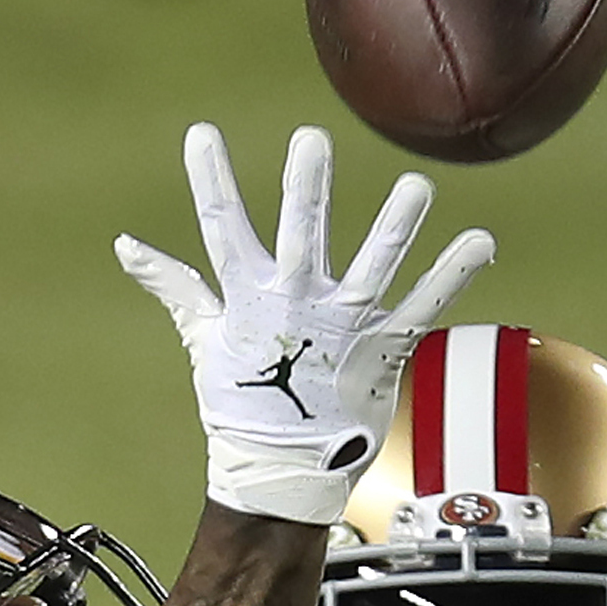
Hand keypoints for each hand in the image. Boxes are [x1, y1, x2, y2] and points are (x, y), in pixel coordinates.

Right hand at [118, 122, 495, 524]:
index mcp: (250, 296)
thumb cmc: (241, 402)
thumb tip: (126, 246)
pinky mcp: (384, 350)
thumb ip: (176, 285)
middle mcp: (297, 303)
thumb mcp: (203, 338)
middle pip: (299, 234)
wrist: (280, 472)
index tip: (201, 134)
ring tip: (417, 185)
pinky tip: (480, 240)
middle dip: (306, 188)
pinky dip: (453, 274)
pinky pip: (425, 306)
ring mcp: (343, 326)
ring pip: (374, 263)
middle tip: (312, 140)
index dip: (209, 180)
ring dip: (397, 223)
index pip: (222, 228)